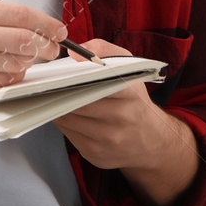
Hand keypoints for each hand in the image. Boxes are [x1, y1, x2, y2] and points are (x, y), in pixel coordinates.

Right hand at [0, 0, 74, 106]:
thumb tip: (36, 25)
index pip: (21, 14)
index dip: (46, 23)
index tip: (59, 30)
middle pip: (24, 40)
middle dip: (45, 47)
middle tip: (52, 50)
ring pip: (17, 64)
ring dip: (27, 64)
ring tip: (22, 60)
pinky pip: (3, 82)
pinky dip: (11, 78)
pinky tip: (3, 72)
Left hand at [50, 39, 178, 170]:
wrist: (152, 141)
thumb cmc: (136, 101)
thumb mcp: (130, 68)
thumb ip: (104, 50)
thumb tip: (73, 53)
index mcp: (130, 93)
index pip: (96, 81)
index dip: (74, 76)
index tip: (63, 72)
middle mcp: (121, 118)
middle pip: (76, 102)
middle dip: (61, 93)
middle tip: (52, 85)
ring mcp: (108, 140)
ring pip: (68, 119)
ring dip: (60, 108)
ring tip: (59, 98)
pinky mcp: (96, 155)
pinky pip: (68, 135)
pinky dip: (66, 124)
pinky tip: (71, 116)